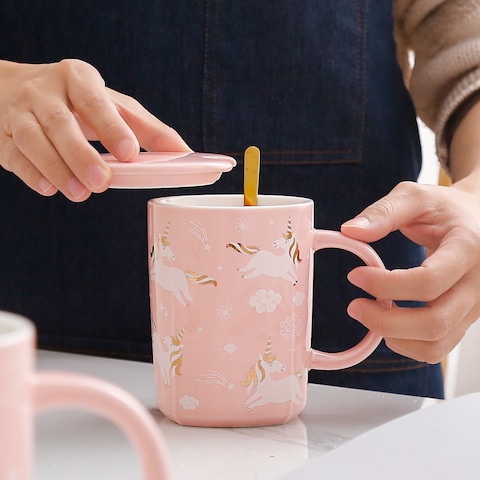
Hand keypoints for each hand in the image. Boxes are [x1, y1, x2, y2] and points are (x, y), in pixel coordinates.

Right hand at [0, 59, 190, 200]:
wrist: (13, 87)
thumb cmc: (76, 100)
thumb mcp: (112, 105)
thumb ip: (147, 129)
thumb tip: (185, 153)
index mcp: (78, 79)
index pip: (95, 101)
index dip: (112, 127)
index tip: (129, 154)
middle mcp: (45, 92)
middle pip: (60, 123)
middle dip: (81, 154)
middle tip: (103, 183)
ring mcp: (19, 112)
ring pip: (32, 140)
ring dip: (56, 168)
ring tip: (80, 193)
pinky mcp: (2, 135)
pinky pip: (13, 155)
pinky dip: (30, 173)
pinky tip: (48, 188)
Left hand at [341, 180, 479, 363]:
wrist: (478, 221)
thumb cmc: (445, 208)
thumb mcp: (416, 196)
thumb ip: (383, 212)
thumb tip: (349, 231)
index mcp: (468, 248)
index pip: (428, 281)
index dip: (385, 284)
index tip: (355, 275)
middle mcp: (478, 284)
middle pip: (434, 322)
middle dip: (385, 321)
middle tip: (354, 306)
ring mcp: (474, 307)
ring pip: (436, 344)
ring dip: (393, 336)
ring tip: (368, 313)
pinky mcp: (464, 320)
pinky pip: (437, 348)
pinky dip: (406, 344)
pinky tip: (387, 321)